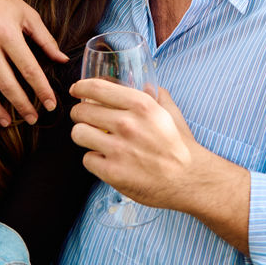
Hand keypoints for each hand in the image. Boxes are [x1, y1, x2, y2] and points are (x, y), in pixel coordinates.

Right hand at [0, 0, 65, 123]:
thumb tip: (62, 60)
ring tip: (6, 122)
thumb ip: (45, 39)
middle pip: (5, 83)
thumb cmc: (2, 0)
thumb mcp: (28, 14)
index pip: (29, 69)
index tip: (50, 105)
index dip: (41, 90)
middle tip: (32, 119)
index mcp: (8, 34)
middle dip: (20, 105)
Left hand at [70, 81, 206, 210]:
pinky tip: (105, 159)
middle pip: (82, 111)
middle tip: (84, 118)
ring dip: (83, 135)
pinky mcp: (112, 172)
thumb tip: (147, 85)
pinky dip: (94, 159)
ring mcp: (118, 149)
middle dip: (80, 113)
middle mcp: (127, 124)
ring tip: (92, 138)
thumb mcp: (172, 114)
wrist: (189, 179)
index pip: (97, 88)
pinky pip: (87, 159)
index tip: (76, 90)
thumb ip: (158, 96)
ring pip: (79, 133)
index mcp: (141, 105)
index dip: (81, 87)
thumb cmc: (181, 146)